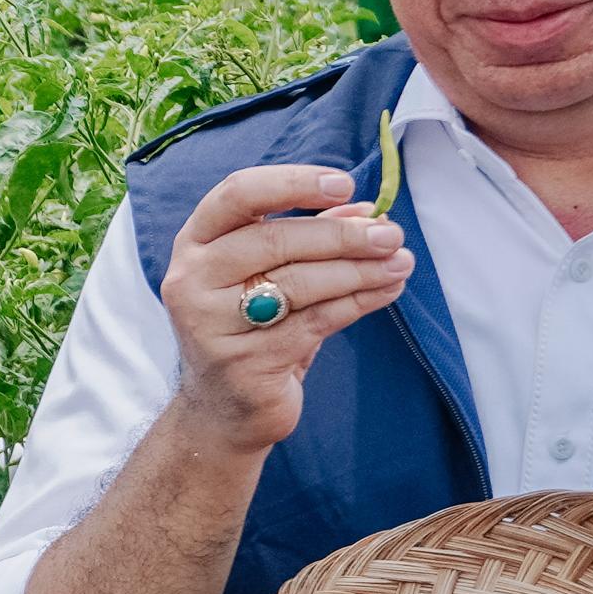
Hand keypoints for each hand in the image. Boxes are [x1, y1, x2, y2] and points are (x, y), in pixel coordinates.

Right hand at [152, 165, 411, 455]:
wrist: (223, 410)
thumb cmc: (250, 328)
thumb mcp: (270, 274)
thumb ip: (310, 236)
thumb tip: (366, 210)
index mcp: (195, 244)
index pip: (237, 195)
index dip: (292, 183)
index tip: (345, 184)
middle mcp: (192, 279)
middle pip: (274, 240)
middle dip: (342, 235)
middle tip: (390, 234)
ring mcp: (211, 324)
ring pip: (298, 283)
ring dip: (359, 270)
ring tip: (400, 262)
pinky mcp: (243, 362)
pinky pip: (314, 322)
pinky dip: (358, 302)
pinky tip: (386, 291)